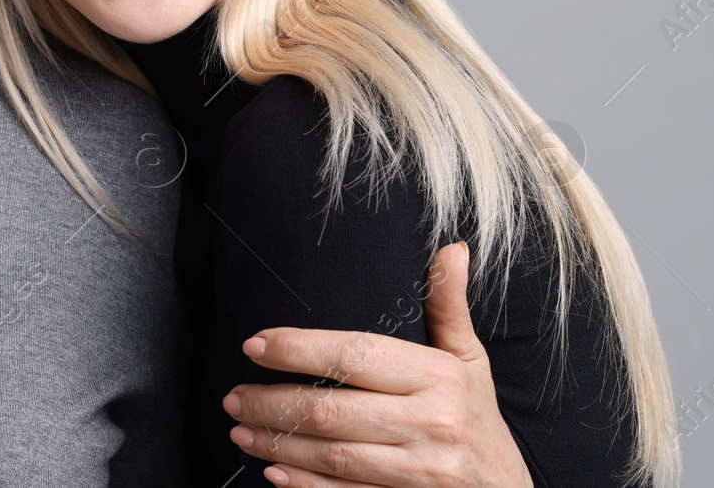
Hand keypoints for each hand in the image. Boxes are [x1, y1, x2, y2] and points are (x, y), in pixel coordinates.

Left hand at [223, 243, 532, 487]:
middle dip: (272, 403)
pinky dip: (305, 486)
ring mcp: (423, 472)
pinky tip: (274, 473)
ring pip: (332, 455)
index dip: (297, 348)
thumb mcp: (471, 364)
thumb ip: (448, 308)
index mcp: (440, 377)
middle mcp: (432, 423)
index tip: (253, 345)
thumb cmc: (480, 424)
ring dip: (277, 444)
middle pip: (332, 410)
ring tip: (241, 430)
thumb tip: (451, 248)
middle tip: (233, 396)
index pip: (354, 355)